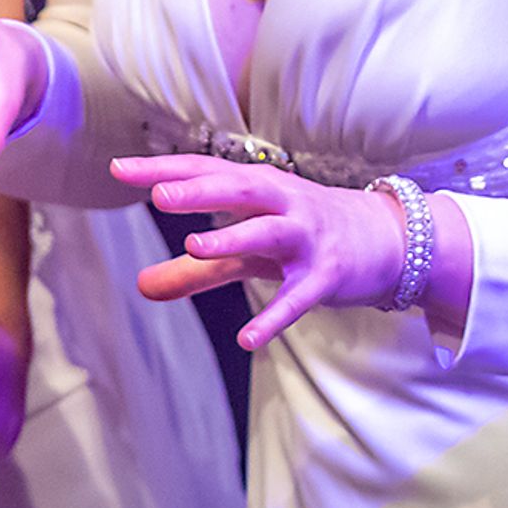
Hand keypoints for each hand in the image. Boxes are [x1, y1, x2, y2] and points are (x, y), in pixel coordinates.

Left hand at [111, 155, 404, 351]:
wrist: (388, 240)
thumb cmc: (305, 234)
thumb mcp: (247, 248)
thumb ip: (194, 270)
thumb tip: (139, 287)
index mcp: (257, 188)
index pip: (204, 172)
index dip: (163, 169)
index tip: (118, 168)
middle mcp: (282, 204)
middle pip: (237, 191)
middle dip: (200, 191)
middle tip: (159, 194)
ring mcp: (307, 239)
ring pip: (268, 233)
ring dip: (233, 238)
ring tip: (194, 247)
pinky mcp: (327, 276)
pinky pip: (297, 298)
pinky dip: (274, 317)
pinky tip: (246, 338)